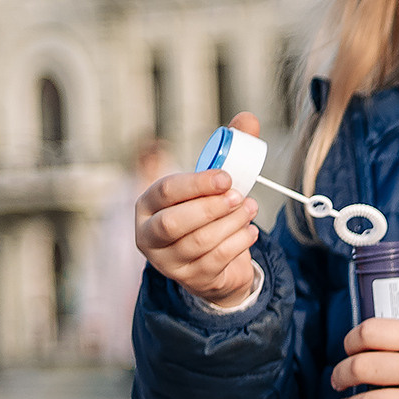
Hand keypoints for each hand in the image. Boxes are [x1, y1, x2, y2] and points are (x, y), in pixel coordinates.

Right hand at [136, 111, 262, 307]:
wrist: (212, 260)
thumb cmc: (206, 212)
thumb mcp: (212, 183)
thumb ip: (229, 150)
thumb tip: (248, 119)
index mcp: (147, 204)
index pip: (166, 191)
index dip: (197, 183)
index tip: (227, 177)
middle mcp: (149, 234)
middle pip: (175, 222)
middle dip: (210, 208)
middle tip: (240, 196)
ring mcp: (167, 261)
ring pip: (199, 242)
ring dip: (230, 224)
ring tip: (251, 209)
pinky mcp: (190, 279)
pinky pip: (215, 261)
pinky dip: (237, 244)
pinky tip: (250, 231)